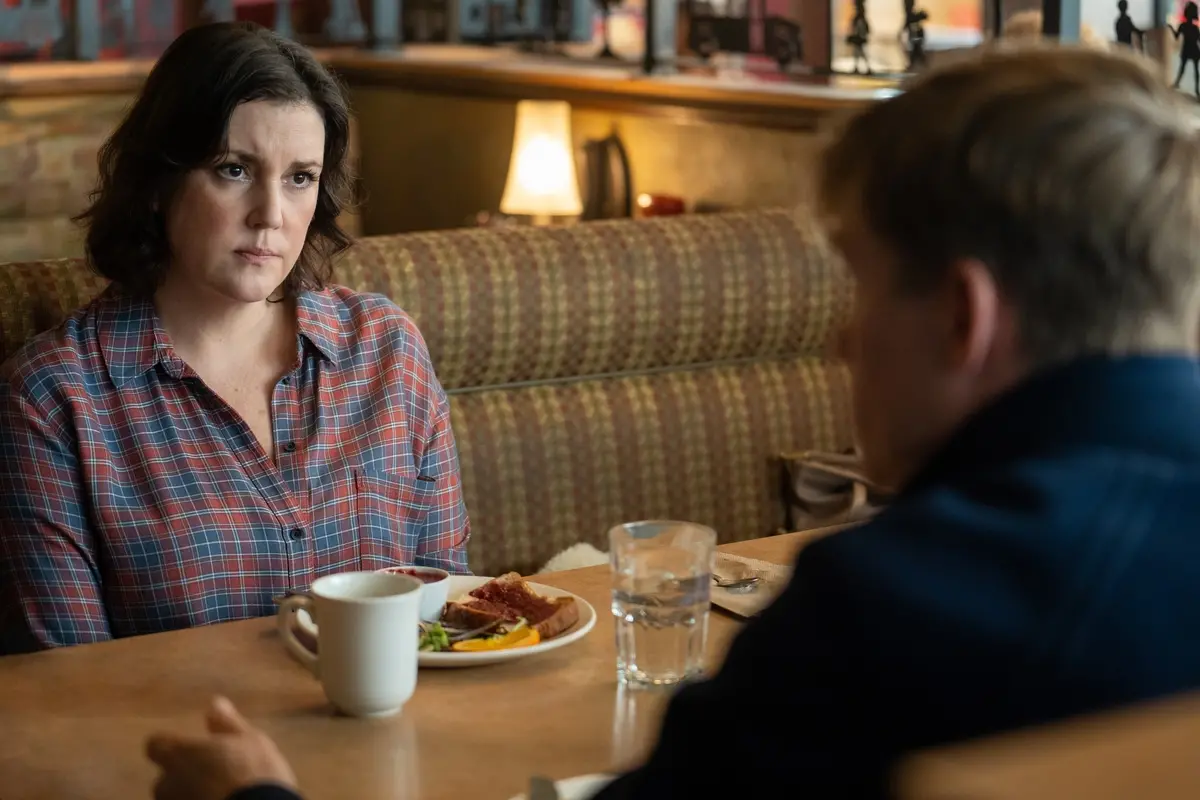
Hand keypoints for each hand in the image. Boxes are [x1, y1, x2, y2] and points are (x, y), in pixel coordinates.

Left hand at [146, 696, 298, 799]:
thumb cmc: (252, 773)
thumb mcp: (249, 740)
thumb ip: (226, 724)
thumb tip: (214, 704)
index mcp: (180, 755)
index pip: (156, 744)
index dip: (170, 744)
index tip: (189, 745)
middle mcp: (168, 784)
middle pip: (165, 778)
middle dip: (183, 776)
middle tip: (212, 773)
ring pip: (177, 797)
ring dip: (191, 793)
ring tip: (219, 791)